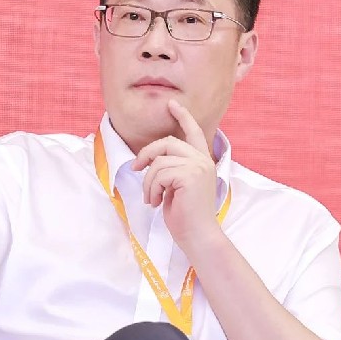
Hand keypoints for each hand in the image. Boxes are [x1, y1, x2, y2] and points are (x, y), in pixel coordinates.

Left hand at [133, 98, 220, 255]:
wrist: (198, 235)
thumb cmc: (186, 216)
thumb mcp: (177, 187)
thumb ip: (171, 169)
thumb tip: (150, 161)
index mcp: (203, 162)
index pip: (194, 132)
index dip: (183, 116)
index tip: (172, 104)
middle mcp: (203, 161)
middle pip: (167, 143)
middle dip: (146, 155)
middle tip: (137, 168)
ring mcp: (197, 167)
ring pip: (159, 162)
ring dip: (148, 182)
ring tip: (151, 198)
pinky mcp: (189, 176)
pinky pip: (158, 174)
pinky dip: (151, 189)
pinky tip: (155, 202)